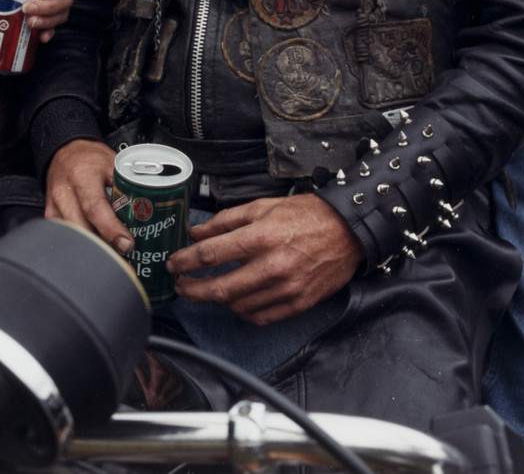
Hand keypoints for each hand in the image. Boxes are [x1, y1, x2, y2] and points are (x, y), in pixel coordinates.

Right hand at [44, 139, 130, 252]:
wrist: (65, 153)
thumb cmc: (91, 160)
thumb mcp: (113, 166)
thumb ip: (126, 188)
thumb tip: (149, 216)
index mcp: (82, 175)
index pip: (95, 208)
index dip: (111, 230)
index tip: (127, 244)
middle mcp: (64, 192)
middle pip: (82, 229)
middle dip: (105, 247)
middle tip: (125, 257)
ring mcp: (54, 206)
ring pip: (74, 237)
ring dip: (95, 249)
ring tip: (115, 255)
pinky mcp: (51, 216)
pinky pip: (68, 237)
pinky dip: (85, 244)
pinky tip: (99, 248)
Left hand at [168, 194, 360, 325]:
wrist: (349, 231)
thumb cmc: (308, 215)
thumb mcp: (264, 206)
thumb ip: (227, 221)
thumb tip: (197, 233)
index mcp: (261, 237)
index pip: (210, 255)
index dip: (185, 262)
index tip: (174, 265)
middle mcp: (272, 266)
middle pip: (219, 288)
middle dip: (192, 290)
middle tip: (181, 287)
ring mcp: (286, 288)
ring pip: (237, 306)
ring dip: (216, 301)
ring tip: (207, 291)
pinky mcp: (298, 303)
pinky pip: (260, 317)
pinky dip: (242, 312)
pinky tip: (235, 302)